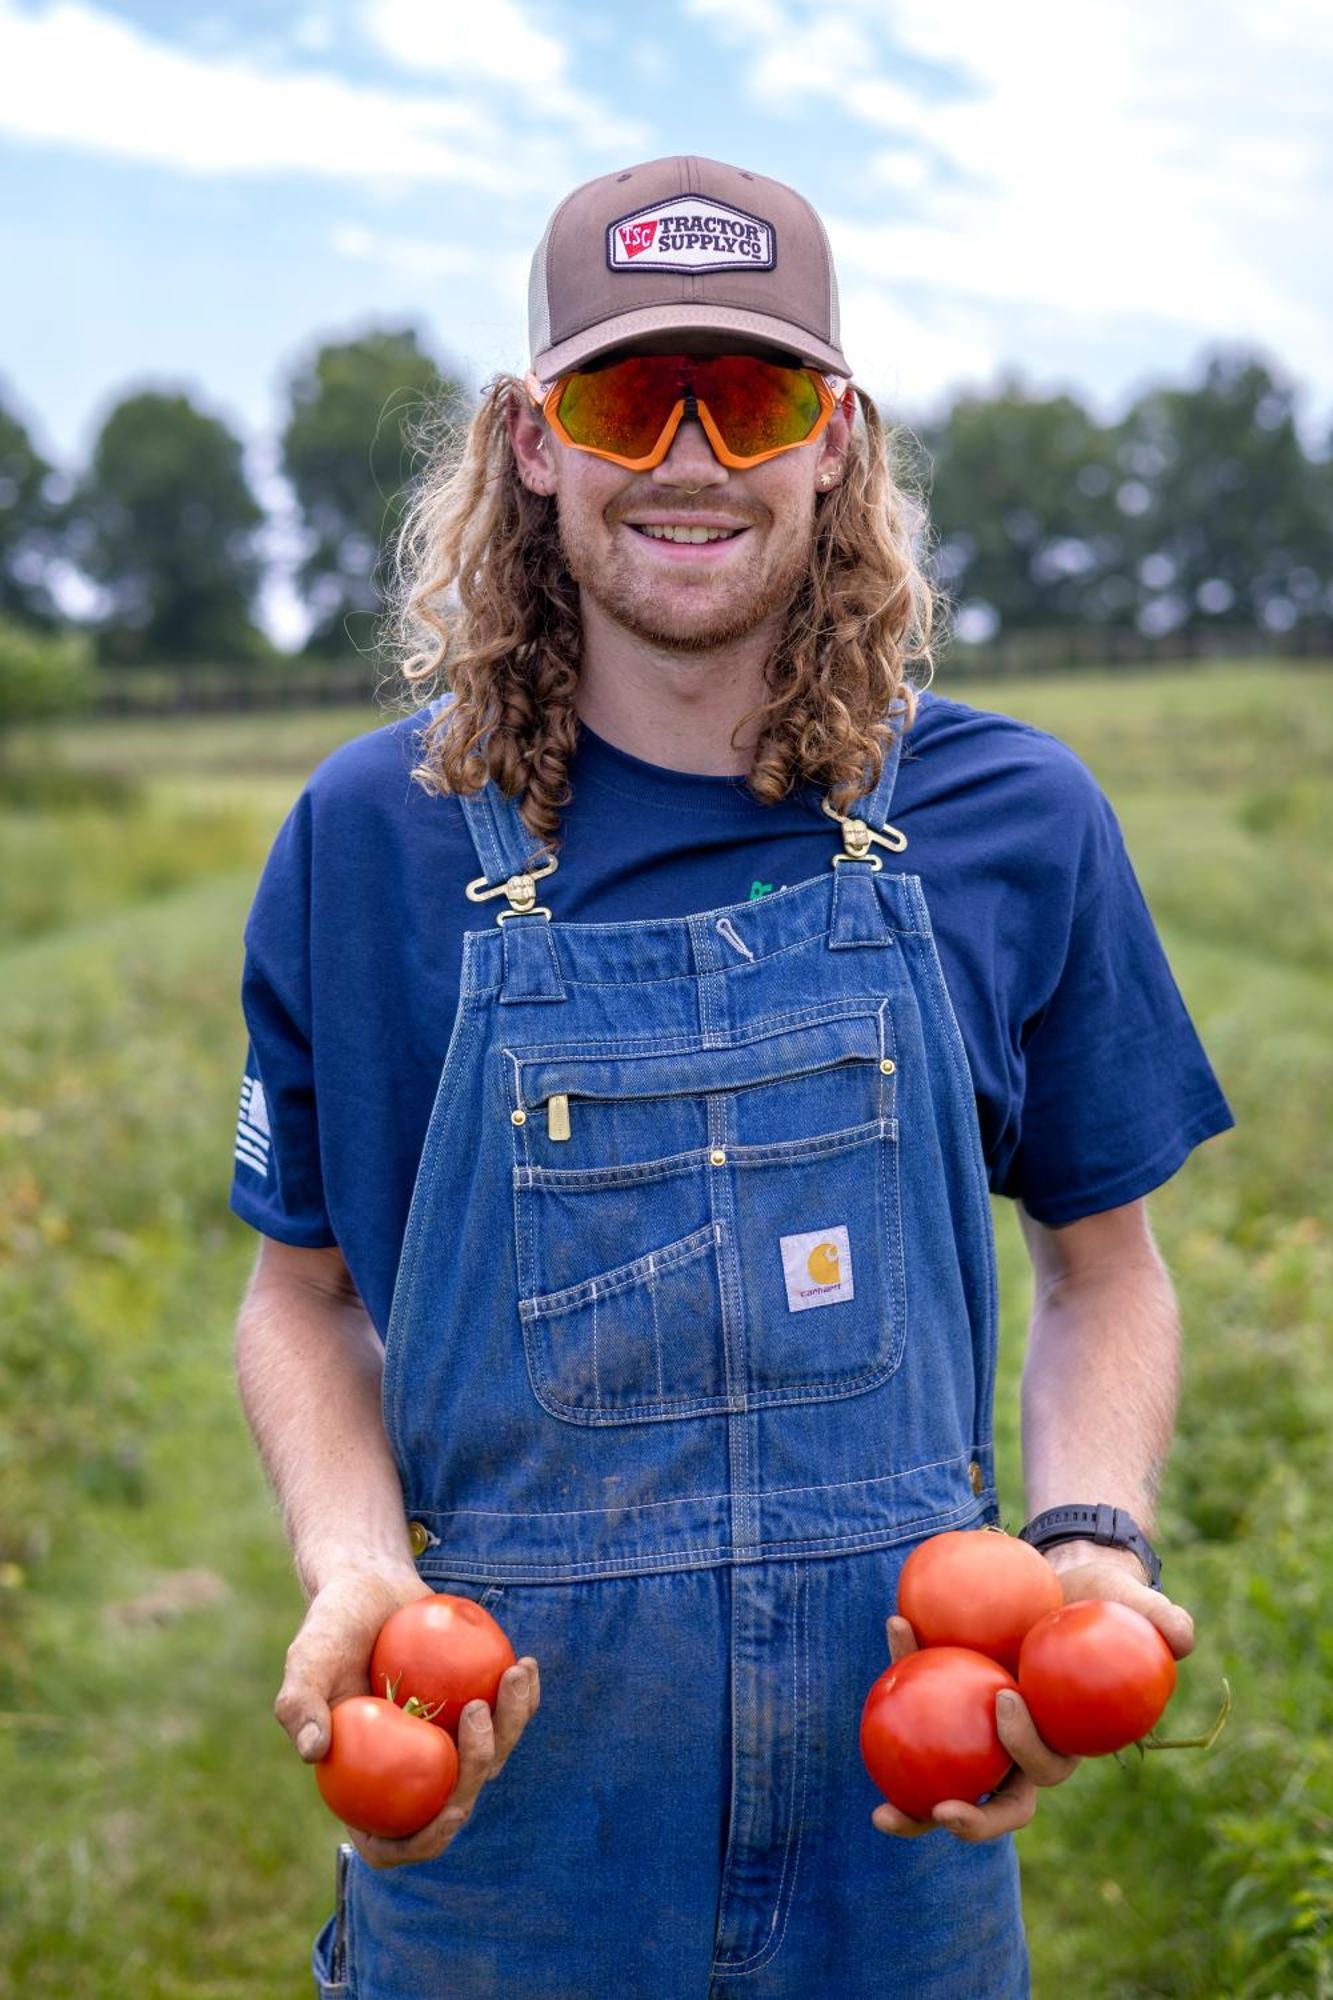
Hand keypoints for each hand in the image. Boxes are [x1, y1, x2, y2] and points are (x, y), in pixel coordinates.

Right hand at [273, 1563, 540, 1869]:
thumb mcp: (308, 1658)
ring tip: (513, 1674)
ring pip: (490, 1759)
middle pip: (455, 1800)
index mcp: (364, 1785)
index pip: (391, 1843)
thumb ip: (298, 1703)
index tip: (452, 1811)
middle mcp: (408, 1775)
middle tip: (477, 1711)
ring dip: (511, 1725)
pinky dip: (521, 1698)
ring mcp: (444, 1746)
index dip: (423, 1844)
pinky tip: (523, 1665)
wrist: (370, 1586)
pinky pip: (506, 1718)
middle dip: (479, 1766)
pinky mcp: (472, 1711)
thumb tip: (313, 1751)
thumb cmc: (334, 1625)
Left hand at [870, 1545, 1196, 1843]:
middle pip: (994, 1805)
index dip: (1027, 1755)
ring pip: (944, 1784)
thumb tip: (1182, 1639)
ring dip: (911, 1804)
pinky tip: (893, 1627)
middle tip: (937, 1807)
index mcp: (1060, 1740)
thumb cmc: (1101, 1599)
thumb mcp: (1133, 1603)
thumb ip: (1161, 1621)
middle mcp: (1016, 1750)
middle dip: (967, 1823)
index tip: (1006, 1701)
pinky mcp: (944, 1700)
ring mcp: (976, 1734)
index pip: (1044, 1770)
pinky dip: (900, 1670)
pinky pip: (916, 1699)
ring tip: (879, 1813)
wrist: (1060, 1577)